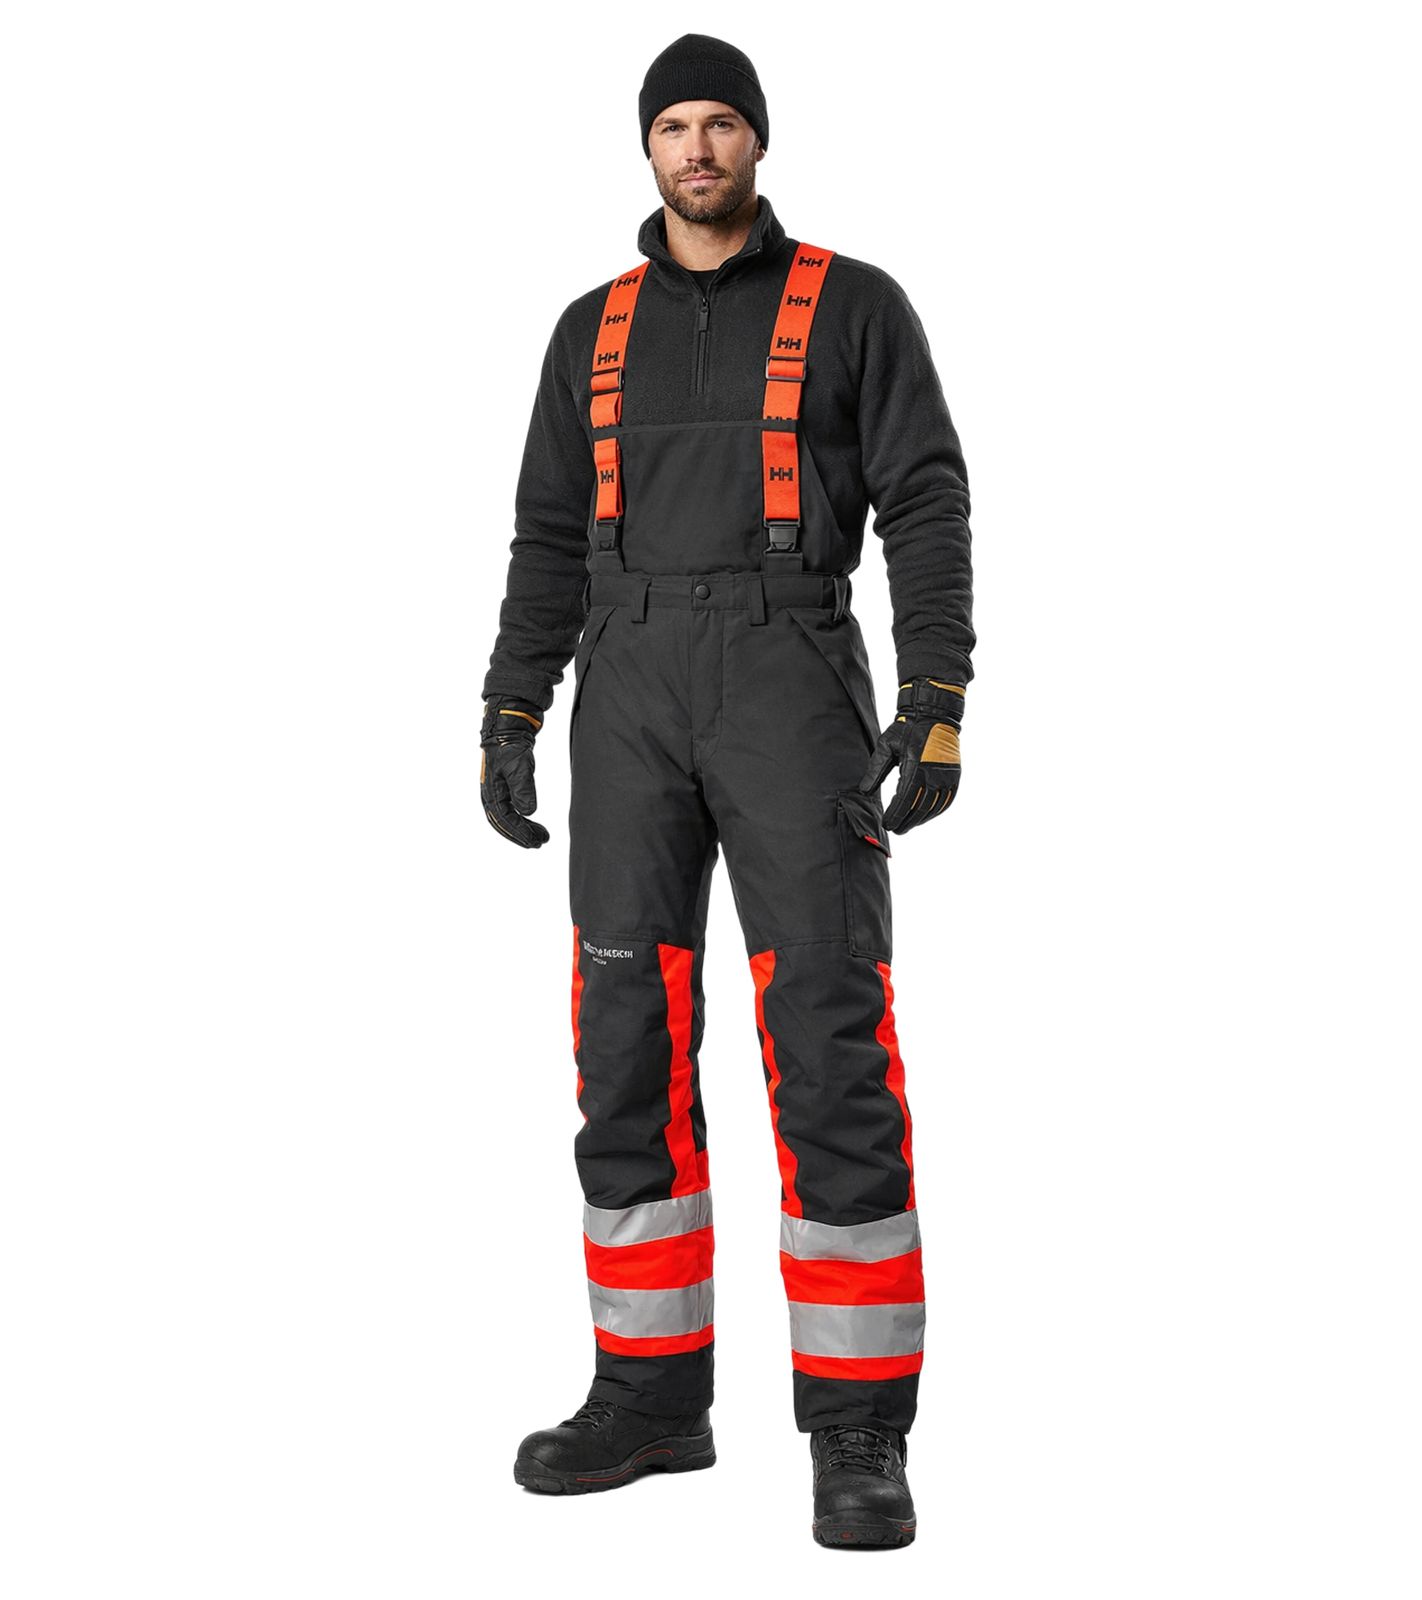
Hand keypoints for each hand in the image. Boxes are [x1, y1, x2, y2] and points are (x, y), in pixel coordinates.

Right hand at [480, 696, 549, 847]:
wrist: (508, 722)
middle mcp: (491, 791)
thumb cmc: (511, 741)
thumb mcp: (520, 764)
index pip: (503, 819)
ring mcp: (497, 787)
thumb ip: (524, 788)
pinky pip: (510, 806)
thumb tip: (528, 812)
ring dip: (522, 827)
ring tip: (541, 835)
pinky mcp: (505, 782)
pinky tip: (531, 818)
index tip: (535, 842)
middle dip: (520, 834)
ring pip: (507, 815)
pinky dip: (521, 816)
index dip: (519, 833)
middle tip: (540, 843)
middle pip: (503, 821)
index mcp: (491, 790)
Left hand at [858, 677, 964, 833]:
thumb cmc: (907, 729)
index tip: (886, 824)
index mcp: (916, 767)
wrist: (934, 715)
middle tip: (895, 829)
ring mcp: (947, 776)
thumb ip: (875, 770)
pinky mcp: (954, 776)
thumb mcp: (886, 745)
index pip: (904, 800)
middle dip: (906, 821)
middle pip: (919, 807)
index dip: (895, 815)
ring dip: (920, 819)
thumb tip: (864, 791)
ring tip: (907, 825)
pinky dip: (935, 811)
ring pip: (933, 807)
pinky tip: (925, 816)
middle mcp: (934, 774)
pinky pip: (946, 800)